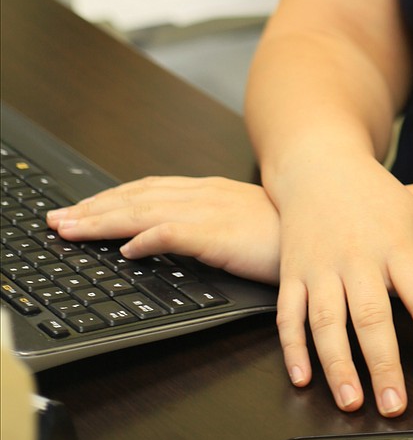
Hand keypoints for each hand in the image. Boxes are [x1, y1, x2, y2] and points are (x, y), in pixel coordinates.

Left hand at [46, 177, 279, 284]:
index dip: (108, 200)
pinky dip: (148, 237)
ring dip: (105, 221)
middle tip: (58, 222)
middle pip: (136, 197)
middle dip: (92, 209)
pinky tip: (127, 249)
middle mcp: (204, 195)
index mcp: (208, 192)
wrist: (326, 232)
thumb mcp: (240, 225)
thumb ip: (207, 226)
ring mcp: (213, 211)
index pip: (146, 190)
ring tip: (74, 231)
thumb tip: (166, 238)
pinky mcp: (222, 233)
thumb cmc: (288, 233)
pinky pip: (177, 233)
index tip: (78, 211)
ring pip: (146, 211)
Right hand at [269, 149, 412, 418]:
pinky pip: (288, 314)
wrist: (320, 166)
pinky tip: (302, 378)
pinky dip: (291, 349)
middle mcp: (357, 257)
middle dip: (384, 365)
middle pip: (372, 316)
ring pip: (326, 321)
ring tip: (351, 402)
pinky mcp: (291, 272)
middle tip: (395, 406)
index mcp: (396, 244)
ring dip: (337, 365)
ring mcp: (320, 265)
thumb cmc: (377, 199)